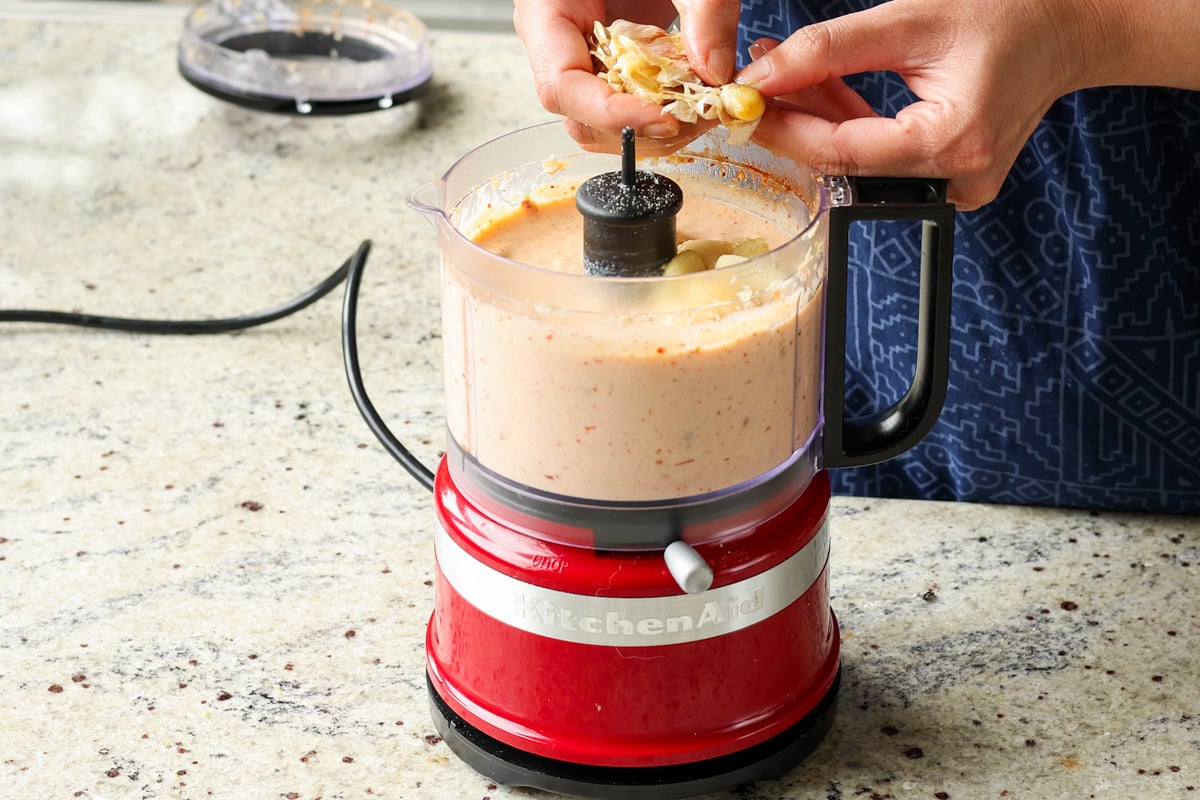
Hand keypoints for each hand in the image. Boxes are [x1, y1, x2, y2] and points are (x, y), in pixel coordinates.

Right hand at [512, 0, 741, 154]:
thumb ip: (703, 9)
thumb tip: (714, 71)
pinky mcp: (609, 64)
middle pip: (580, 117)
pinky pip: (624, 105)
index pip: (562, 87)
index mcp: (548, 9)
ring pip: (601, 124)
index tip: (662, 118)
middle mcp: (557, 42)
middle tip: (694, 119)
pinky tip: (691, 99)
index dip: (610, 113)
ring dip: (651, 130)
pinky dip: (660, 113)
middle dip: (637, 130)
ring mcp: (582, 56)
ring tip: (699, 111)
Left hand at [734, 0, 1099, 208]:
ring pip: (858, 159)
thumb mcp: (909, 19)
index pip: (839, 152)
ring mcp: (955, 185)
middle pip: (845, 160)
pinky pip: (880, 156)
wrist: (1068, 27)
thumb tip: (761, 76)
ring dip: (817, 116)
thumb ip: (828, 49)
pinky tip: (818, 87)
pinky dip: (848, 122)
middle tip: (755, 82)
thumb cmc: (1006, 14)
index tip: (741, 105)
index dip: (782, 130)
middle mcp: (956, 178)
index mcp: (951, 143)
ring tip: (782, 72)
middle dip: (794, 120)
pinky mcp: (950, 177)